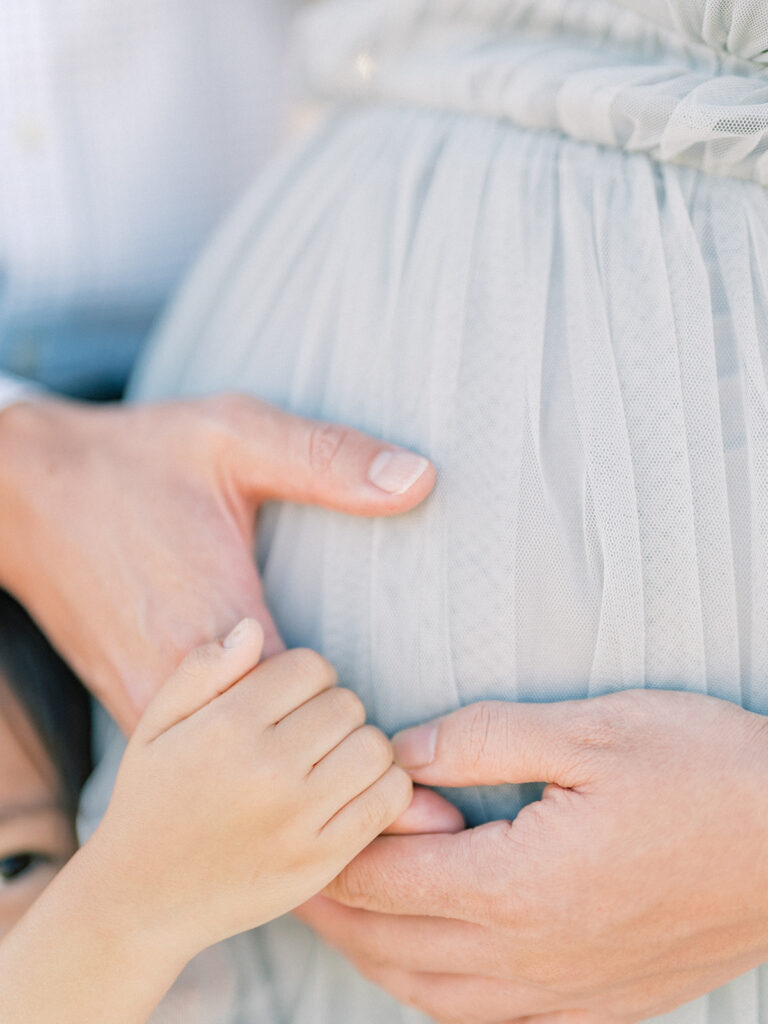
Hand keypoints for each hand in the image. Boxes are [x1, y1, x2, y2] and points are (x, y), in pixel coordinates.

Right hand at [0, 394, 433, 729]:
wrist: (25, 491)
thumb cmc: (136, 460)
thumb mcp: (234, 436)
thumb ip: (327, 458)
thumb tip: (420, 479)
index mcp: (212, 626)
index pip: (319, 706)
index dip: (365, 708)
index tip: (391, 693)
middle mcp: (175, 689)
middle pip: (295, 753)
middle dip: (342, 732)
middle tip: (374, 707)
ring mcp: (148, 713)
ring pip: (251, 779)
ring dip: (305, 765)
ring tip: (338, 731)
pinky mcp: (135, 717)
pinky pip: (212, 772)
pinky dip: (257, 771)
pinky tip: (283, 742)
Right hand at [90, 619, 412, 959]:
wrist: (142, 901)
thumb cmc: (151, 802)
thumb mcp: (156, 726)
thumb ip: (203, 671)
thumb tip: (251, 630)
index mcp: (226, 727)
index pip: (310, 667)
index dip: (303, 677)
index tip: (286, 703)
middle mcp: (266, 769)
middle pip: (346, 703)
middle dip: (330, 710)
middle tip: (305, 737)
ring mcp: (298, 818)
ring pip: (375, 747)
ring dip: (358, 747)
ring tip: (327, 763)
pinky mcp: (323, 860)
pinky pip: (388, 799)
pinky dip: (382, 786)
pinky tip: (350, 791)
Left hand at [298, 690, 767, 1022]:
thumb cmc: (700, 772)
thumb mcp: (588, 731)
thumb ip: (481, 740)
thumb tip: (404, 752)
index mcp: (519, 886)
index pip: (385, 880)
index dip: (333, 850)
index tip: (305, 819)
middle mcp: (531, 957)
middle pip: (391, 945)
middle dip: (332, 909)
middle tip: (291, 872)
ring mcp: (564, 993)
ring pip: (428, 993)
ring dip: (373, 953)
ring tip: (344, 912)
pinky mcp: (597, 1004)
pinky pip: (485, 1017)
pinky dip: (433, 989)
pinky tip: (427, 959)